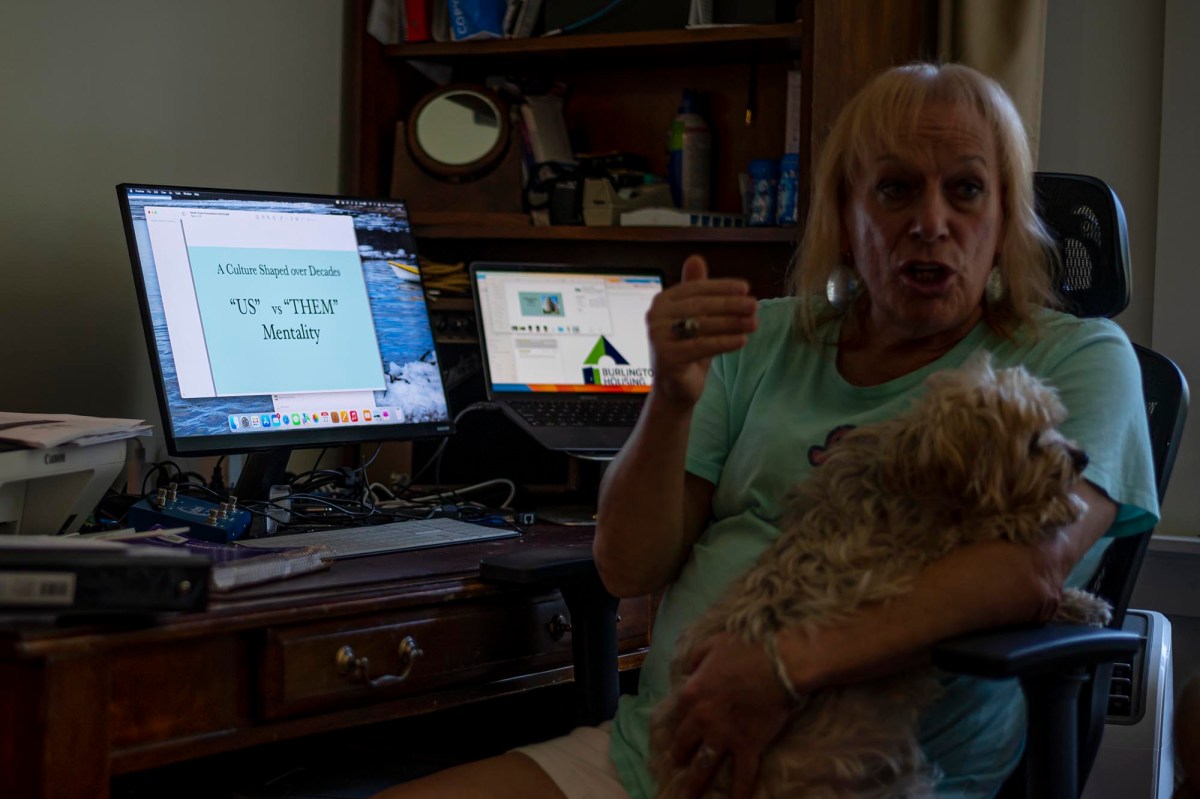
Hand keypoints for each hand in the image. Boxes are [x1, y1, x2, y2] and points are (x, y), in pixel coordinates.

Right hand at [648, 255, 756, 407]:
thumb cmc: (688, 349)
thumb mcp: (694, 318)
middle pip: (700, 307)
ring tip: (754, 323)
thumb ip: (696, 291)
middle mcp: (655, 316)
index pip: (696, 289)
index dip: (722, 287)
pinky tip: (742, 341)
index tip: (746, 288)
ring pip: (702, 326)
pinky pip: (702, 346)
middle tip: (755, 305)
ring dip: (732, 323)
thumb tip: (695, 257)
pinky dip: (725, 343)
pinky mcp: (667, 357)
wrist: (674, 389)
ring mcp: (658, 337)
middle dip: (730, 305)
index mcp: (662, 301)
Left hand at [670, 632, 793, 798]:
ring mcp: (724, 736)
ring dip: (694, 784)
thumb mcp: (713, 644)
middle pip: (684, 744)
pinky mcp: (748, 746)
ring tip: (688, 797)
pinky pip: (741, 775)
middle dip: (679, 756)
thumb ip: (695, 657)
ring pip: (704, 766)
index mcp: (691, 693)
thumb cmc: (747, 649)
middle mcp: (702, 719)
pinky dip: (738, 792)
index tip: (680, 730)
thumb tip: (687, 670)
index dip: (680, 723)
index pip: (679, 714)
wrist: (780, 663)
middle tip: (677, 764)